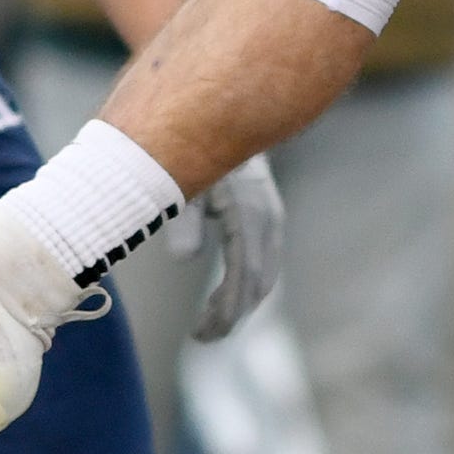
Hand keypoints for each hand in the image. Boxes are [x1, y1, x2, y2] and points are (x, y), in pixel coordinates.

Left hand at [189, 156, 282, 339]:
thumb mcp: (182, 183)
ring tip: (207, 325)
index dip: (226, 312)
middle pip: (259, 284)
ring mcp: (272, 219)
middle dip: (232, 316)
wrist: (223, 117)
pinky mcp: (267, 220)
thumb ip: (182, 220)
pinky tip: (222, 298)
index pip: (244, 276)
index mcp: (249, 213)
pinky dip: (245, 288)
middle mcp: (268, 219)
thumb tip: (184, 259)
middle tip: (202, 337)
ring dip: (239, 305)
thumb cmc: (193, 150)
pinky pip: (263, 264)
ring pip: (264, 277)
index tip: (202, 335)